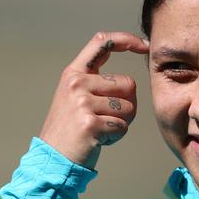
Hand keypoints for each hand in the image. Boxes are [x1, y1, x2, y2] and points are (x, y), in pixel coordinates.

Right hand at [39, 32, 148, 169]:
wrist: (53, 159)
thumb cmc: (71, 130)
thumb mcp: (76, 98)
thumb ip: (97, 83)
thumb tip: (130, 81)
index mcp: (74, 73)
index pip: (102, 42)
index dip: (127, 40)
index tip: (145, 46)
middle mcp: (77, 83)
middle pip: (128, 84)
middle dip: (127, 105)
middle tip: (105, 119)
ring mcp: (82, 102)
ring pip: (129, 107)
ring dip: (121, 123)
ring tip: (99, 129)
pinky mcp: (90, 123)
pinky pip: (123, 126)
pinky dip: (116, 137)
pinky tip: (98, 140)